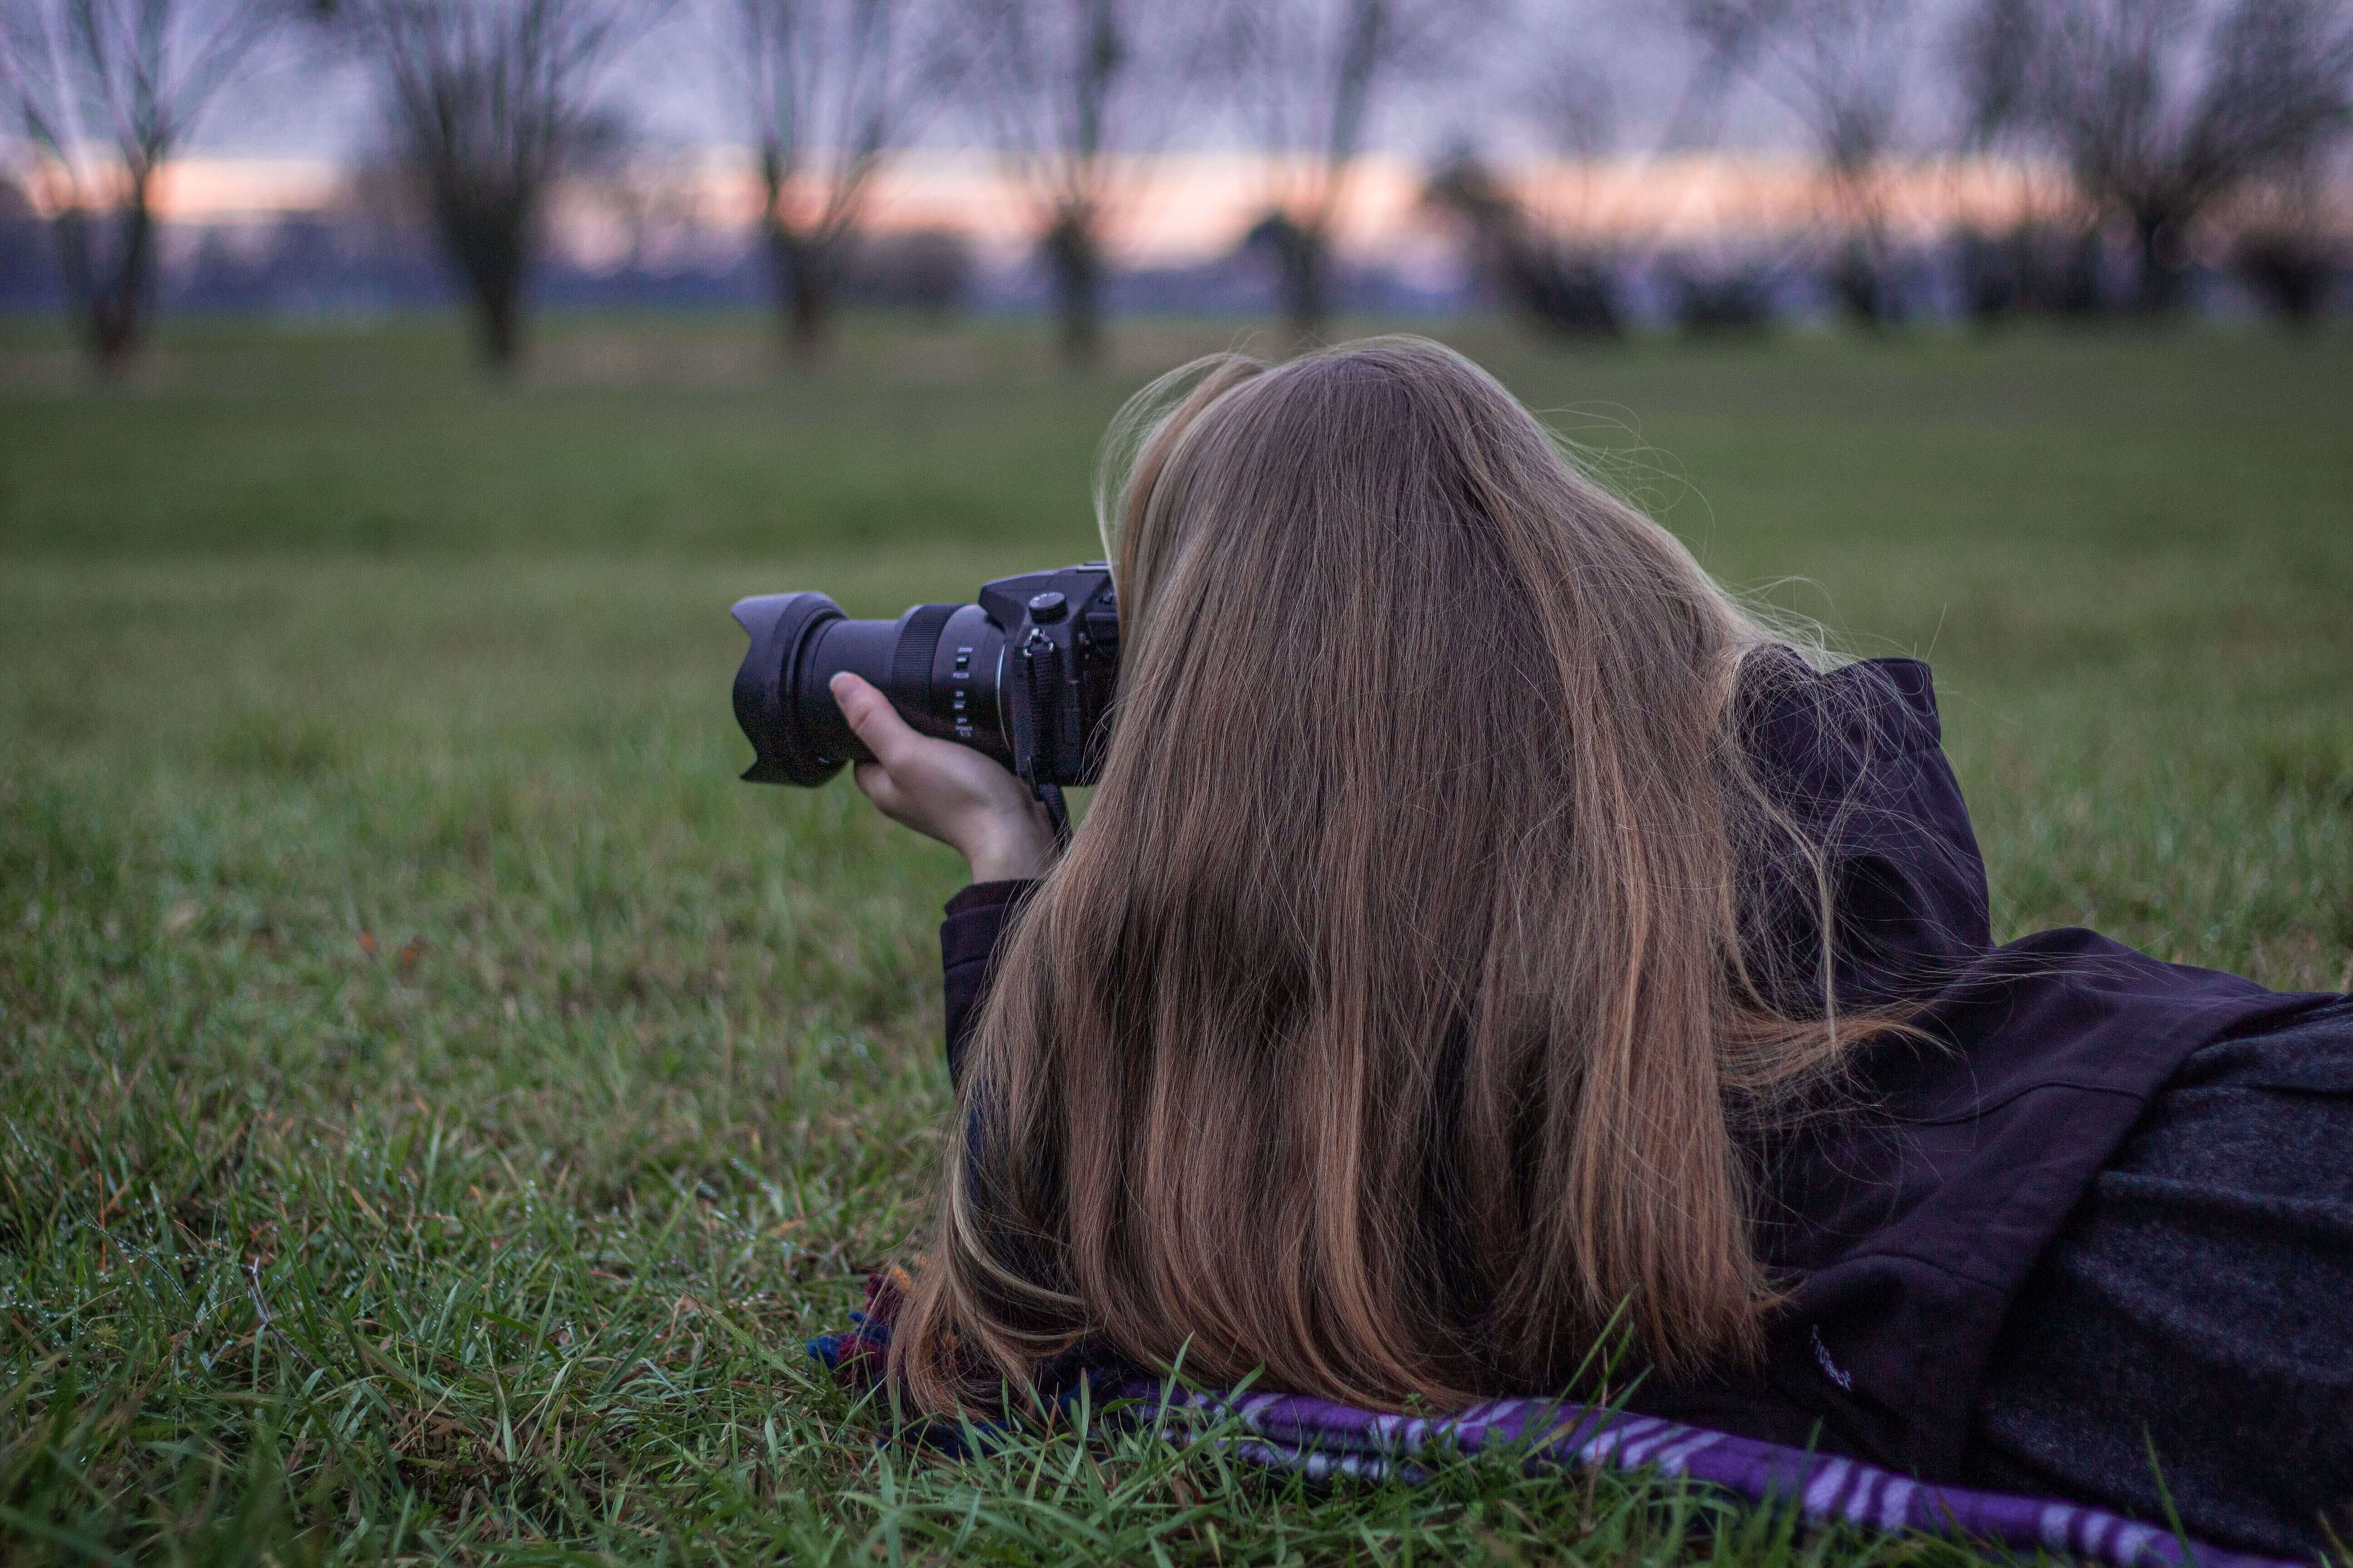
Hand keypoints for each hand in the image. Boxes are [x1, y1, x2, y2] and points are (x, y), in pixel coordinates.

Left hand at [830, 672, 1055, 882]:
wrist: (1015, 831)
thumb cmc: (960, 797)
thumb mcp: (908, 752)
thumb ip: (875, 720)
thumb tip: (839, 683)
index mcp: (883, 789)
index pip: (859, 752)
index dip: (863, 723)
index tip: (876, 695)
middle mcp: (909, 794)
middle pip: (894, 749)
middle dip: (902, 722)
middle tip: (915, 691)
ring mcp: (942, 795)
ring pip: (929, 753)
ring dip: (936, 731)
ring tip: (946, 705)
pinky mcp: (972, 790)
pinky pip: (960, 760)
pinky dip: (964, 742)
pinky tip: (975, 727)